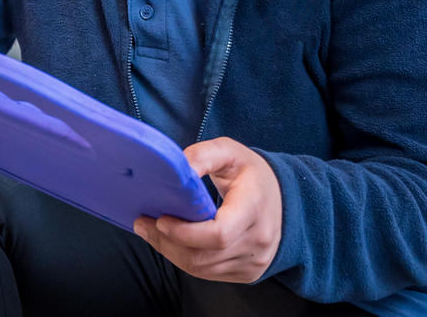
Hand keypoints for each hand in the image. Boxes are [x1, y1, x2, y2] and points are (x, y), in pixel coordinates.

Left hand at [132, 137, 281, 283]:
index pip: (218, 234)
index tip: (161, 219)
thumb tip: (177, 169)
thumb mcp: (229, 152)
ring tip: (150, 231)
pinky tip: (170, 242)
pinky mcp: (248, 272)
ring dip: (170, 252)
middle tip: (142, 223)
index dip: (184, 232)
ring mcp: (255, 261)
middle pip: (204, 255)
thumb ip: (202, 156)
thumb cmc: (251, 173)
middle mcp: (258, 240)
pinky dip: (184, 259)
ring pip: (202, 268)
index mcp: (254, 208)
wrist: (284, 198)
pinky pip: (208, 273)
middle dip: (167, 242)